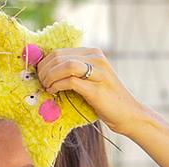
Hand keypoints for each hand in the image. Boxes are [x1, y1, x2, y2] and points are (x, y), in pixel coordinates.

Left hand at [35, 48, 149, 135]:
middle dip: (45, 70)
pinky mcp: (96, 89)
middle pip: (60, 57)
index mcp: (93, 53)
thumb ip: (75, 70)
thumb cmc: (106, 99)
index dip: (45, 63)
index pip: (60, 52)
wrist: (127, 113)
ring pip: (65, 66)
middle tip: (41, 83)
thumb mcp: (90, 78)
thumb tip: (48, 71)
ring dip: (50, 76)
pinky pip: (71, 81)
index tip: (40, 75)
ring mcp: (98, 73)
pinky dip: (57, 85)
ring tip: (46, 86)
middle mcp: (96, 58)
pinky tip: (53, 91)